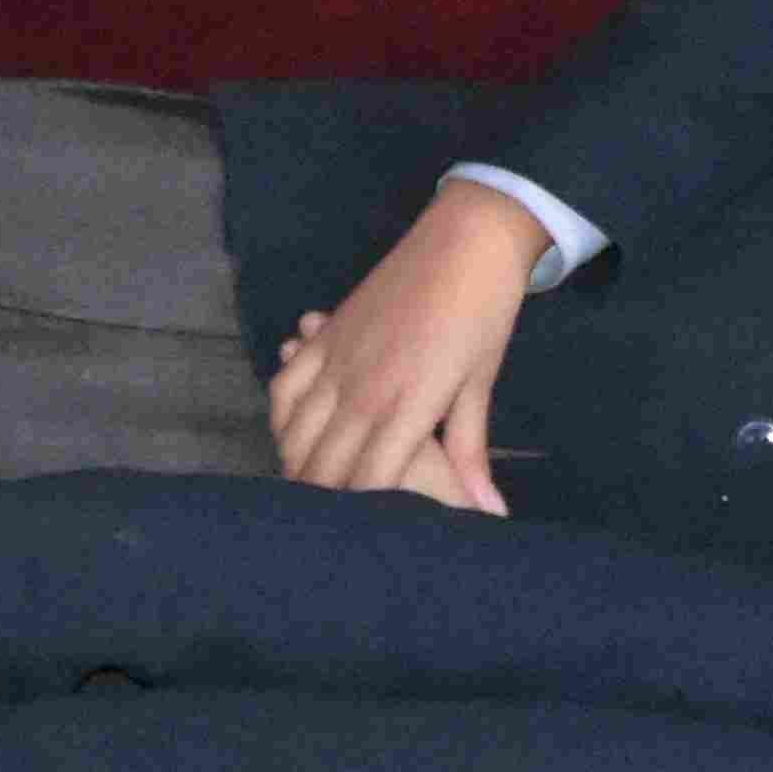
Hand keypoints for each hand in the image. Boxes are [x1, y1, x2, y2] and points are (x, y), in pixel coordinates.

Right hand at [268, 177, 532, 513]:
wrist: (466, 241)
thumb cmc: (482, 316)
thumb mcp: (479, 386)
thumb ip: (470, 451)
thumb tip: (490, 513)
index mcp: (408, 406)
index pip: (367, 481)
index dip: (361, 513)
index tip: (366, 530)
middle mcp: (364, 388)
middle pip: (323, 466)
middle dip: (324, 500)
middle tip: (333, 521)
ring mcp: (337, 358)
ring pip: (295, 432)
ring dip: (298, 464)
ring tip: (310, 487)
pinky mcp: (325, 335)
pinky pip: (284, 386)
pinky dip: (282, 417)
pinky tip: (293, 437)